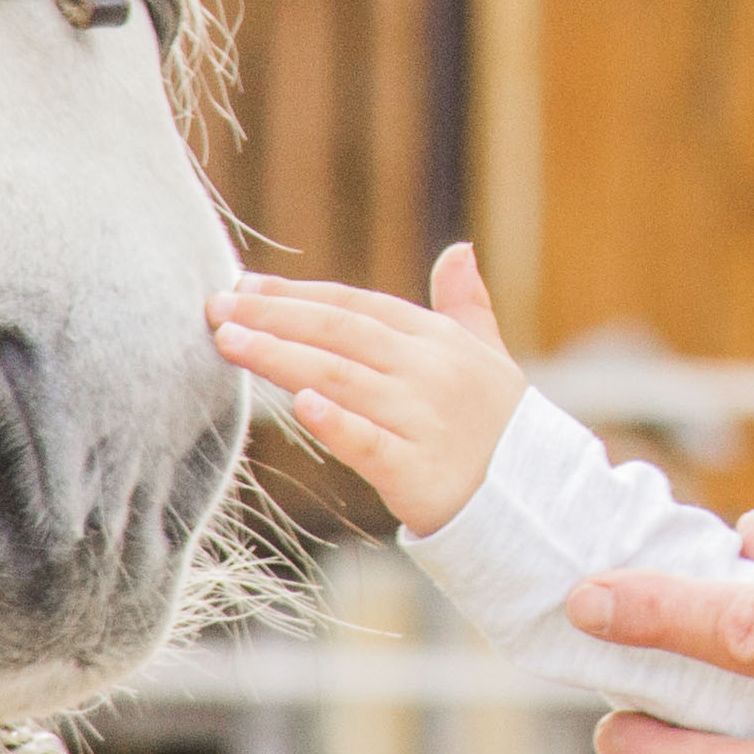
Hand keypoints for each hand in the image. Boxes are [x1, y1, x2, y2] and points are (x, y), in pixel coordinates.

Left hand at [214, 243, 525, 535]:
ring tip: (230, 343)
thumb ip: (467, 304)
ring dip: (281, 358)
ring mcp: (424, 420)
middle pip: (339, 335)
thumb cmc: (502, 428)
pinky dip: (336, 422)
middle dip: (274, 317)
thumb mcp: (489, 358)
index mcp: (439, 340)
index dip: (299, 294)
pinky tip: (299, 404)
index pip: (356, 307)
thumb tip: (459, 249)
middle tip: (218, 308)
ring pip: (341, 380)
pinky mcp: (418, 472)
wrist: (536, 503)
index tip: (245, 286)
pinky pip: (370, 443)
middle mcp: (429, 372)